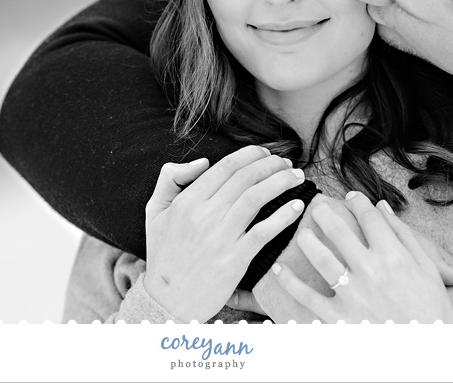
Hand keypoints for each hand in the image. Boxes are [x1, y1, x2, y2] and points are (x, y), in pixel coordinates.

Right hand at [143, 145, 306, 322]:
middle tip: (287, 163)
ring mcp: (220, 238)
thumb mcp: (155, 211)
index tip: (266, 153)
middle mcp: (203, 215)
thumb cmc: (164, 255)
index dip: (251, 155)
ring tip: (297, 178)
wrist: (166, 300)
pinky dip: (283, 216)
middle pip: (245, 178)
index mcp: (187, 201)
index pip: (226, 167)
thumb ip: (170, 178)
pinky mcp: (234, 260)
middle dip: (271, 164)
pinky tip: (297, 206)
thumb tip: (203, 162)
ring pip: (256, 198)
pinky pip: (264, 231)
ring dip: (281, 182)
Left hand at [272, 191, 452, 322]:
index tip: (350, 196)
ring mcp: (352, 294)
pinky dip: (288, 281)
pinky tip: (278, 269)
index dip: (357, 202)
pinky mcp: (338, 317)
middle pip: (338, 230)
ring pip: (319, 257)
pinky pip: (306, 295)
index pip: (369, 217)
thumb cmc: (431, 310)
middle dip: (323, 212)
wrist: (428, 353)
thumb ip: (404, 236)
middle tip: (316, 206)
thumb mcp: (428, 270)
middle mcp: (370, 271)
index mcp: (393, 256)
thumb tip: (382, 207)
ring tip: (301, 232)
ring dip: (306, 240)